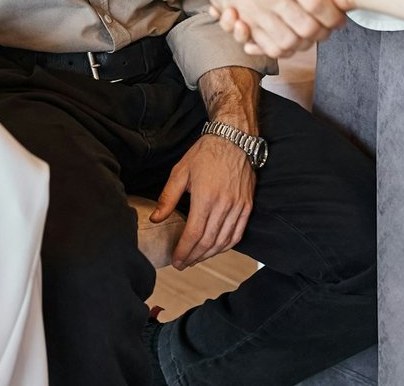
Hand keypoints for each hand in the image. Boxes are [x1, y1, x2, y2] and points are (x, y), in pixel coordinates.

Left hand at [151, 134, 254, 269]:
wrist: (233, 139)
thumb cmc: (205, 153)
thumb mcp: (180, 172)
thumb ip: (167, 198)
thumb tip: (155, 219)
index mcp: (205, 197)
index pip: (194, 234)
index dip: (184, 251)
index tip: (176, 260)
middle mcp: (224, 204)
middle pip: (208, 242)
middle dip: (193, 256)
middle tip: (183, 263)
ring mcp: (238, 206)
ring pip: (223, 241)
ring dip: (209, 255)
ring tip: (196, 258)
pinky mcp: (247, 206)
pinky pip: (238, 234)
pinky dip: (226, 246)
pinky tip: (216, 249)